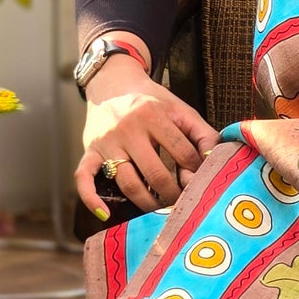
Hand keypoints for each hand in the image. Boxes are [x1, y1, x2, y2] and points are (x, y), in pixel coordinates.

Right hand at [75, 60, 219, 218]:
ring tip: (158, 208)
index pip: (183, 153)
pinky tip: (105, 214)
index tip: (200, 182)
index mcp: (154, 114)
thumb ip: (202, 133)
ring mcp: (107, 141)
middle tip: (181, 203)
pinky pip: (84, 178)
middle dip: (173, 194)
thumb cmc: (154, 102)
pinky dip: (91, 198)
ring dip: (146, 202)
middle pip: (156, 173)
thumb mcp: (180, 110)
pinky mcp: (89, 150)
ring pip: (127, 182)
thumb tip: (215, 161)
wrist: (113, 84)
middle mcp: (128, 127)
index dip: (195, 171)